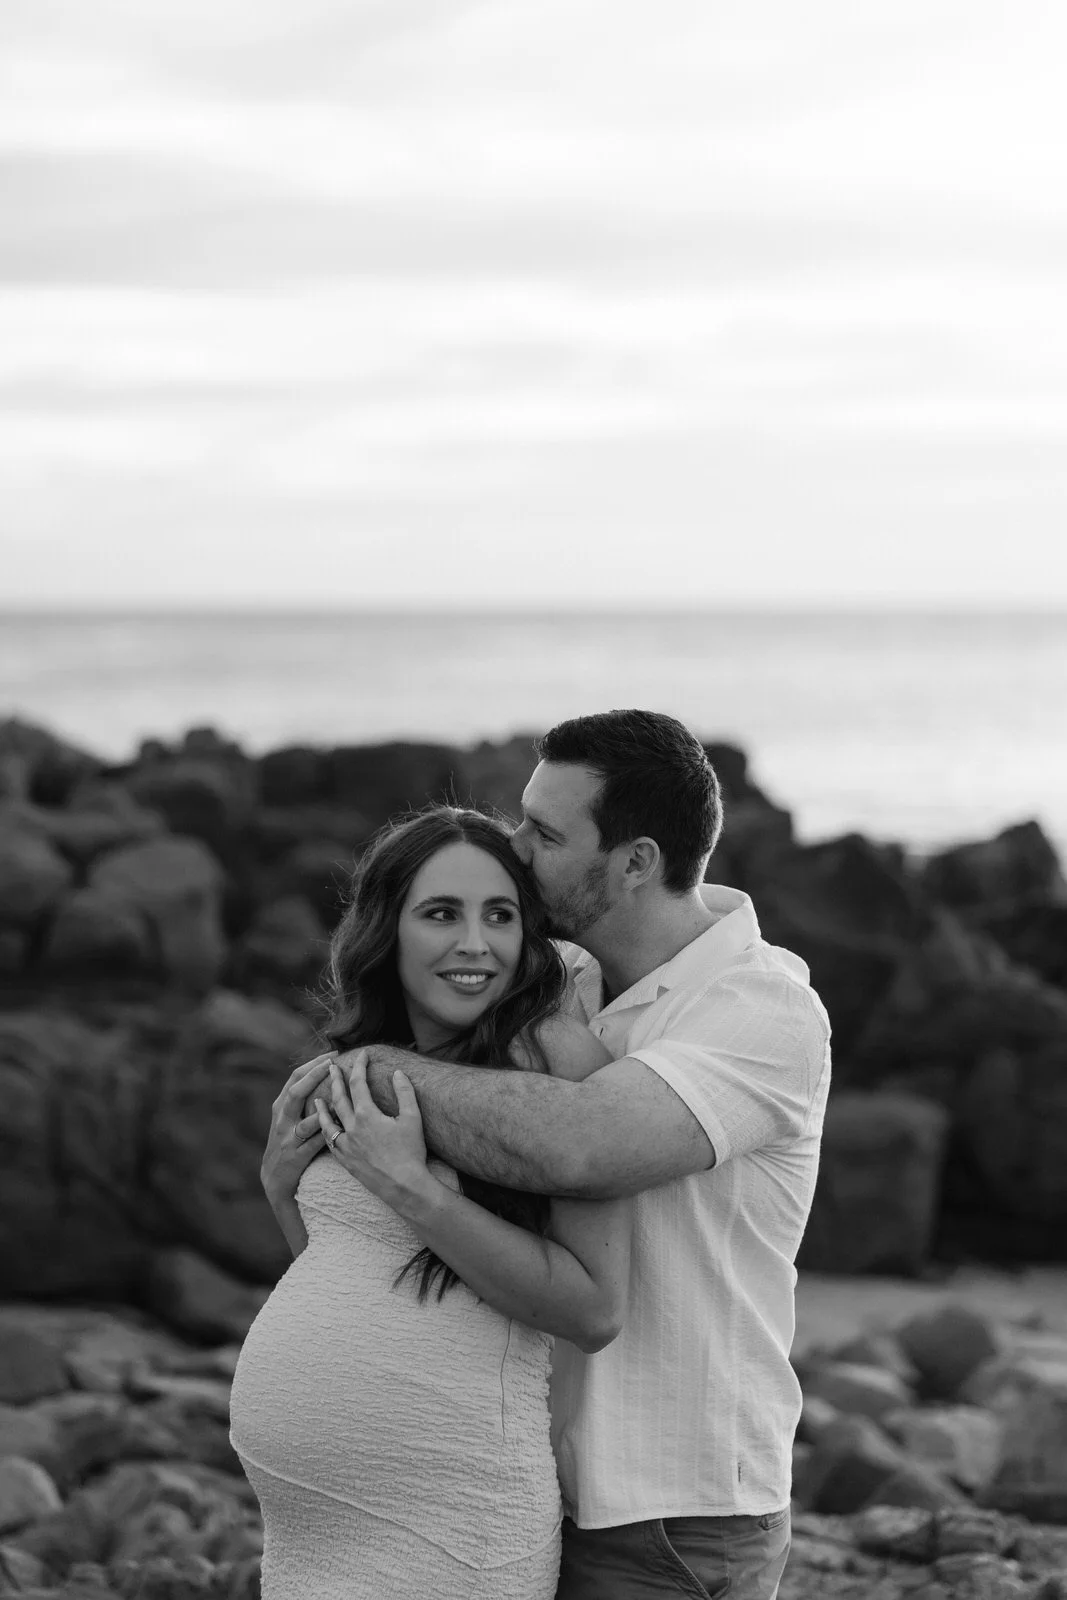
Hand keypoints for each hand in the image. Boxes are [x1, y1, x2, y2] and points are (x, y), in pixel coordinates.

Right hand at [261, 1053, 333, 1204]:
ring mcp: (289, 1138)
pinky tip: (341, 1127)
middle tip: (333, 1064)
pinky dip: (327, 1134)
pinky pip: (314, 1144)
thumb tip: (326, 1070)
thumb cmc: (288, 1140)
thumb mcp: (288, 1116)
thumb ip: (302, 1097)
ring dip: (323, 1109)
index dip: (314, 1064)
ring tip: (340, 1097)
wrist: (274, 1177)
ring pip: (306, 1121)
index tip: (333, 1053)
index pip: (296, 1077)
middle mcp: (282, 1119)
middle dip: (315, 1077)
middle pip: (297, 1092)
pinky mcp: (297, 1156)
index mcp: (281, 1105)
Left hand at [314, 1049, 432, 1211]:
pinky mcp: (345, 1160)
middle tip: (332, 1067)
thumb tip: (397, 1072)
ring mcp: (346, 1146)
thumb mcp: (413, 1118)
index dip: (360, 1066)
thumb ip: (405, 1092)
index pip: (359, 1083)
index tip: (362, 1055)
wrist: (404, 1186)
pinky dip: (325, 1131)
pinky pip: (329, 1142)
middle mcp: (352, 1128)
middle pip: (338, 1098)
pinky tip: (325, 1129)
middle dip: (335, 1080)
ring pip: (327, 1121)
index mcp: (367, 1115)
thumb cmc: (411, 1152)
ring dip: (322, 1107)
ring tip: (317, 1098)